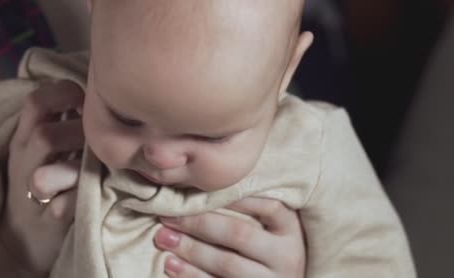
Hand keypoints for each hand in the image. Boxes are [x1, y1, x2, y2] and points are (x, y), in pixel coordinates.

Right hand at [0, 81, 84, 274]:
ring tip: (97, 166)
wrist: (20, 241)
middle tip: (98, 138)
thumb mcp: (42, 149)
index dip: (63, 93)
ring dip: (78, 166)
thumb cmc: (41, 186)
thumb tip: (94, 93)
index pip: (35, 101)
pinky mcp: (48, 222)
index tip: (85, 101)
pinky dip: (79, 199)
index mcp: (24, 139)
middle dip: (78, 132)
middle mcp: (24, 162)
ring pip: (44, 175)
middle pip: (44, 135)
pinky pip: (62, 208)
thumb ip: (62, 121)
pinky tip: (94, 193)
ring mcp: (33, 195)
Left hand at [154, 198, 305, 277]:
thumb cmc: (271, 249)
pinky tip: (171, 265)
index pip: (266, 206)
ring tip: (163, 238)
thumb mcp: (273, 228)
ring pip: (227, 263)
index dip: (234, 196)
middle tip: (168, 216)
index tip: (200, 190)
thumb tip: (204, 184)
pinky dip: (191, 275)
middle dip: (199, 224)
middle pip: (239, 234)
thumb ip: (252, 208)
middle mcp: (286, 255)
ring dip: (191, 250)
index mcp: (290, 229)